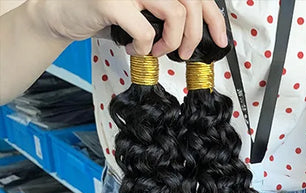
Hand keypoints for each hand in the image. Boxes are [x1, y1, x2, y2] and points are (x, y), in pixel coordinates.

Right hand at [30, 0, 226, 57]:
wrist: (63, 13)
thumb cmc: (107, 13)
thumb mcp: (145, 12)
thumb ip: (169, 15)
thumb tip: (200, 34)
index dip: (214, 18)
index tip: (220, 40)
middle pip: (191, 1)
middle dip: (194, 35)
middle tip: (185, 53)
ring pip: (175, 13)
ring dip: (171, 42)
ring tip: (156, 50)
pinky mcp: (111, 1)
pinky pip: (145, 31)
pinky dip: (144, 48)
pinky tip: (135, 50)